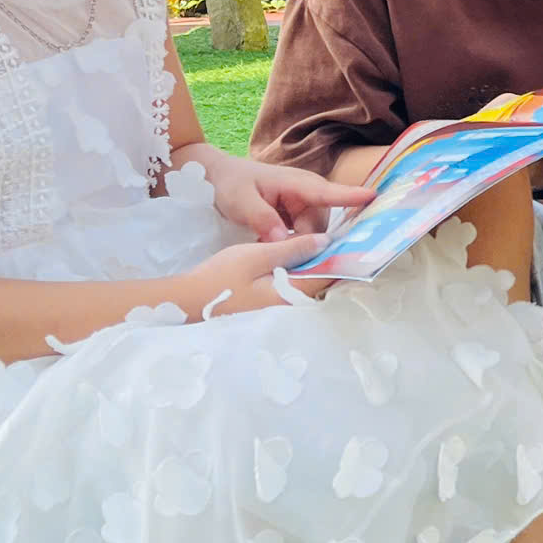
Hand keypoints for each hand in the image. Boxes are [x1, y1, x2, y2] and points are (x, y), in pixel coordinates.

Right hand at [187, 232, 333, 312]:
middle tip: (342, 233)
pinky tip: (297, 255)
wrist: (185, 301)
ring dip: (315, 264)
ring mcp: (277, 309)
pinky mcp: (266, 306)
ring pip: (305, 283)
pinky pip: (291, 286)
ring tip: (325, 239)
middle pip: (320, 280)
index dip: (345, 255)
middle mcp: (290, 307)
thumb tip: (325, 241)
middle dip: (331, 259)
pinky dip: (298, 271)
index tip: (356, 236)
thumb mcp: (256, 255)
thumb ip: (292, 249)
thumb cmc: (219, 277)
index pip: (329, 275)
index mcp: (291, 296)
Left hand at [192, 148, 374, 238]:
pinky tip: (269, 243)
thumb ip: (262, 219)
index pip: (327, 193)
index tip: (374, 197)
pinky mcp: (297, 216)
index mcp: (297, 183)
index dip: (350, 197)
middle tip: (271, 248)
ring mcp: (302, 205)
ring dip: (294, 244)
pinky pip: (303, 235)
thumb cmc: (230, 183)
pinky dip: (290, 242)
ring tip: (264, 242)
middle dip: (302, 243)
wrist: (218, 177)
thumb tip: (284, 241)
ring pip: (312, 235)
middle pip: (320, 227)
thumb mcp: (240, 201)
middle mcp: (306, 194)